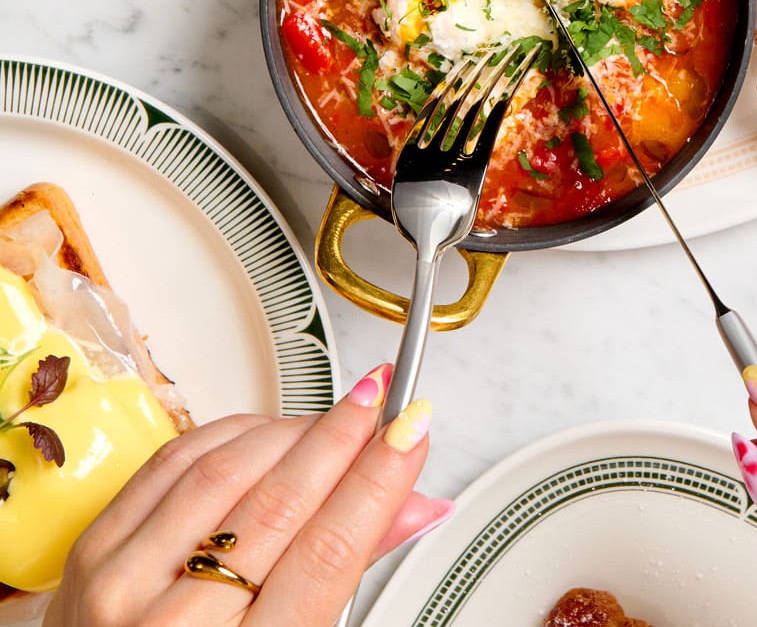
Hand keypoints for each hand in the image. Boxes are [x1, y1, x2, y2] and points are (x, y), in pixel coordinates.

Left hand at [45, 365, 452, 626]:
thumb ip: (352, 569)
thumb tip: (420, 502)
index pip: (329, 550)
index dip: (378, 478)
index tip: (410, 429)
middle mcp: (175, 625)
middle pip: (280, 500)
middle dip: (342, 434)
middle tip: (380, 395)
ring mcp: (125, 584)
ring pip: (228, 467)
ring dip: (292, 428)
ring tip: (333, 418)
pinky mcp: (93, 549)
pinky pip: (174, 458)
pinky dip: (232, 431)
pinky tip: (268, 428)